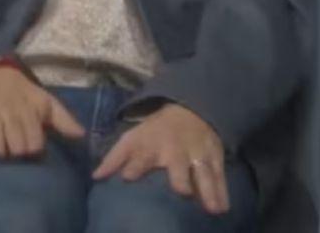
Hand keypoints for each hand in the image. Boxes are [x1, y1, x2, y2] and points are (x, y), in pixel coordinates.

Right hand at [0, 64, 84, 157]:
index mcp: (28, 110)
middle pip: (16, 149)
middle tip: (15, 144)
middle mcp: (8, 114)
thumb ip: (64, 119)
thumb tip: (82, 135)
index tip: (31, 143)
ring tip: (1, 145)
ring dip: (0, 151)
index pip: (34, 144)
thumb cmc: (22, 92)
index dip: (34, 148)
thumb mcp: (45, 100)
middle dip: (18, 152)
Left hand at [93, 102, 228, 214]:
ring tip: (212, 209)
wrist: (191, 111)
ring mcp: (196, 154)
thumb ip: (114, 158)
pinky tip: (224, 207)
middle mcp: (175, 150)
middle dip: (180, 177)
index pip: (141, 155)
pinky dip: (222, 191)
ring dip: (208, 189)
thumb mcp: (133, 138)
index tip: (129, 176)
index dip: (135, 165)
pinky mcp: (215, 158)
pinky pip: (219, 176)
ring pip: (203, 173)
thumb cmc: (155, 132)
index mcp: (151, 145)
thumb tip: (96, 177)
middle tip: (182, 191)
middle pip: (178, 164)